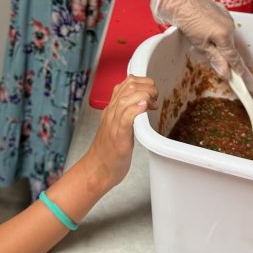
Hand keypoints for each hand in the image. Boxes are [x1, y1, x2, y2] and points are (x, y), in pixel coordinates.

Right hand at [87, 75, 156, 189]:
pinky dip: (136, 109)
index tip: (151, 92)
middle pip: (128, 86)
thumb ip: (127, 113)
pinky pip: (126, 117)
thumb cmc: (109, 151)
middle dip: (147, 87)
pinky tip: (144, 108)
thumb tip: (141, 102)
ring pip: (126, 99)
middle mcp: (111, 113)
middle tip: (155, 99)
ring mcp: (114, 124)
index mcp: (111, 109)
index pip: (125, 83)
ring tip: (153, 103)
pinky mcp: (118, 137)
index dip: (142, 82)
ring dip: (144, 96)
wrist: (97, 170)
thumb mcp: (117, 126)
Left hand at [150, 0, 250, 81]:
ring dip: (219, 44)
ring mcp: (227, 18)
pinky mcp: (222, 12)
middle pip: (230, 49)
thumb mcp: (199, 44)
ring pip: (226, 38)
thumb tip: (226, 72)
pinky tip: (205, 32)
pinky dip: (217, 34)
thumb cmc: (187, 19)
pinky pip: (224, 28)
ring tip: (202, 41)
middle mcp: (230, 26)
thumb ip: (215, 59)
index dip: (242, 73)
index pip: (235, 59)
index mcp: (225, 35)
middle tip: (223, 67)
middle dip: (225, 57)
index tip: (249, 84)